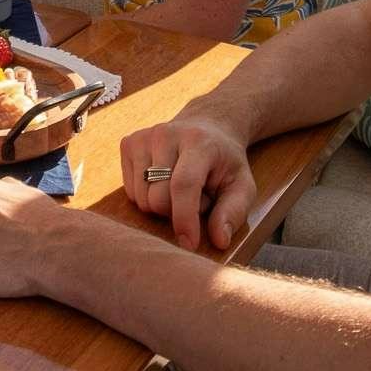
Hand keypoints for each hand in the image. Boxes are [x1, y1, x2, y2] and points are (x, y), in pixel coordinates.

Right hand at [120, 116, 254, 250]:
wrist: (206, 126)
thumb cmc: (224, 161)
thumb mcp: (242, 185)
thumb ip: (234, 212)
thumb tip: (219, 240)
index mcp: (198, 142)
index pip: (183, 185)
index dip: (184, 218)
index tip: (189, 244)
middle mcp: (165, 134)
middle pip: (157, 198)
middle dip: (176, 213)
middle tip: (197, 200)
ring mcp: (143, 137)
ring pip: (141, 198)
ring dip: (162, 207)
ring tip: (180, 190)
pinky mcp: (128, 143)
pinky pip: (130, 192)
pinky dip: (147, 197)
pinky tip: (163, 183)